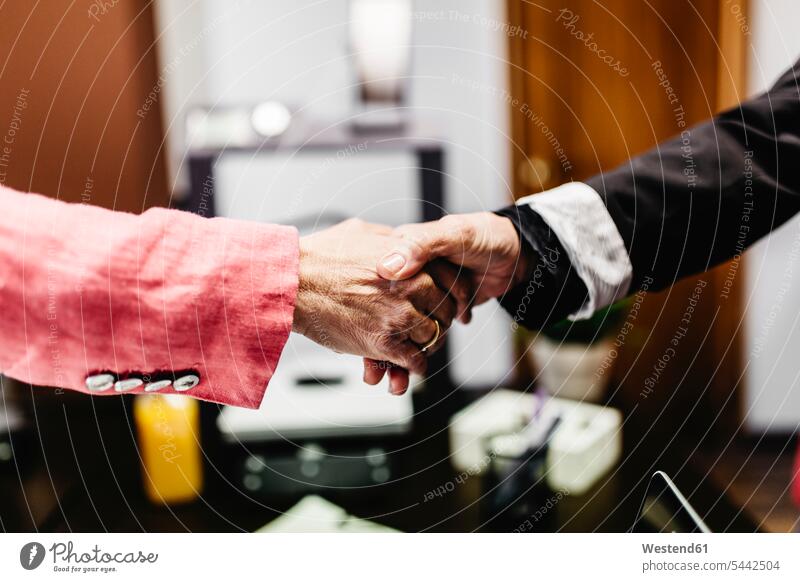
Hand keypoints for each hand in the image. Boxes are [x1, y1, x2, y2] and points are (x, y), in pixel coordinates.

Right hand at [292, 219, 468, 392]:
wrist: (294, 281)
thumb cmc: (321, 256)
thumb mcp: (363, 232)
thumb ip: (389, 240)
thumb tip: (399, 243)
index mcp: (411, 259)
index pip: (451, 280)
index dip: (452, 294)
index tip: (450, 302)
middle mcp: (411, 287)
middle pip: (445, 311)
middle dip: (439, 321)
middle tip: (432, 326)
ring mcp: (400, 316)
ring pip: (431, 338)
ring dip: (425, 345)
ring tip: (418, 346)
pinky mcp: (384, 342)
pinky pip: (413, 361)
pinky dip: (414, 367)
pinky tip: (410, 366)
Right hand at [362, 212, 529, 389]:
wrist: (515, 254)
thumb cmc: (485, 237)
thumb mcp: (453, 234)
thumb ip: (421, 246)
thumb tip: (389, 266)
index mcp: (402, 254)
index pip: (375, 289)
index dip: (368, 316)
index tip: (364, 341)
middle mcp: (406, 277)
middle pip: (386, 318)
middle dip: (381, 350)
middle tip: (377, 374)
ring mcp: (419, 297)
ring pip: (400, 332)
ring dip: (397, 360)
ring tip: (395, 382)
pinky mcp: (434, 311)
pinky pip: (418, 338)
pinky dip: (416, 358)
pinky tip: (414, 370)